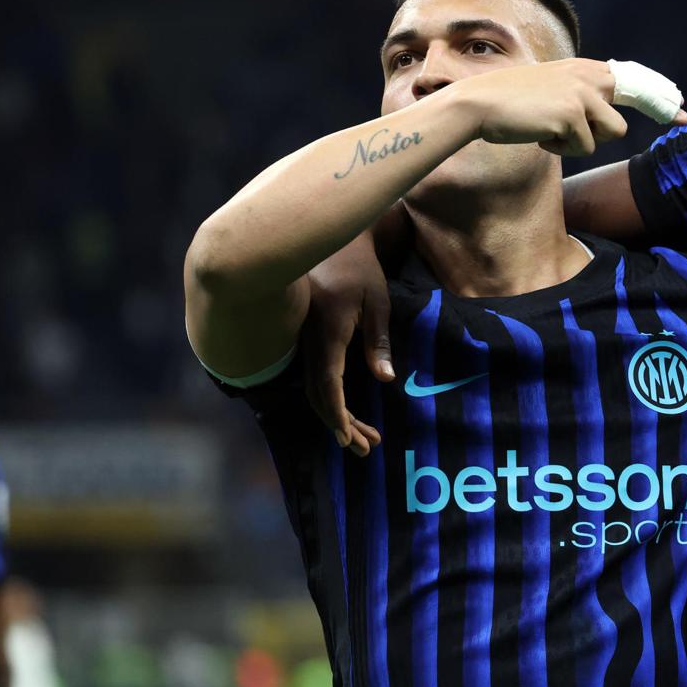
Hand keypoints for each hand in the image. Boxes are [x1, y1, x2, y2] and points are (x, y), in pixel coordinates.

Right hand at [304, 231, 392, 455]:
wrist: (327, 238)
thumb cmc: (360, 268)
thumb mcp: (377, 302)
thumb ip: (378, 341)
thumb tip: (384, 380)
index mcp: (326, 332)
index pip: (327, 384)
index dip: (337, 414)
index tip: (348, 439)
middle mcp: (307, 340)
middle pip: (318, 393)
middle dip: (341, 424)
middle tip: (367, 449)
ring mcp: (301, 339)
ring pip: (313, 386)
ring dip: (336, 413)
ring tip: (364, 436)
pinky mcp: (303, 337)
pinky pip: (311, 373)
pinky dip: (328, 396)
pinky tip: (345, 410)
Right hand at [460, 59, 684, 157]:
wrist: (480, 104)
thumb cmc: (512, 103)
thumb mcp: (552, 90)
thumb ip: (581, 96)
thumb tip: (609, 118)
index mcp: (583, 69)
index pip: (630, 77)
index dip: (657, 92)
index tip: (681, 105)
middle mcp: (587, 76)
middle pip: (635, 99)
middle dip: (662, 108)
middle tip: (685, 118)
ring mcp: (581, 94)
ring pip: (612, 132)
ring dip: (587, 141)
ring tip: (555, 132)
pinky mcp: (572, 114)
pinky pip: (585, 147)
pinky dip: (563, 150)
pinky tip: (541, 136)